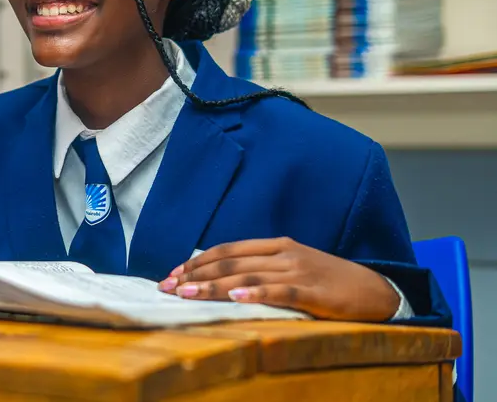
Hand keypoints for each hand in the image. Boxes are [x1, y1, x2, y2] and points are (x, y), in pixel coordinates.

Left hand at [158, 237, 399, 321]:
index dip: (197, 261)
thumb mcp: (292, 266)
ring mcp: (298, 270)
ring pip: (248, 276)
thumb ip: (261, 268)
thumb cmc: (328, 281)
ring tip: (187, 294)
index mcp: (276, 245)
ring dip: (213, 286)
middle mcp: (283, 253)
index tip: (171, 274)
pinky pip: (280, 291)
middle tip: (168, 287)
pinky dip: (256, 294)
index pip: (227, 250)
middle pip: (231, 262)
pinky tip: (236, 298)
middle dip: (195, 275)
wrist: (376, 290)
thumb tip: (222, 277)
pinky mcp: (314, 291)